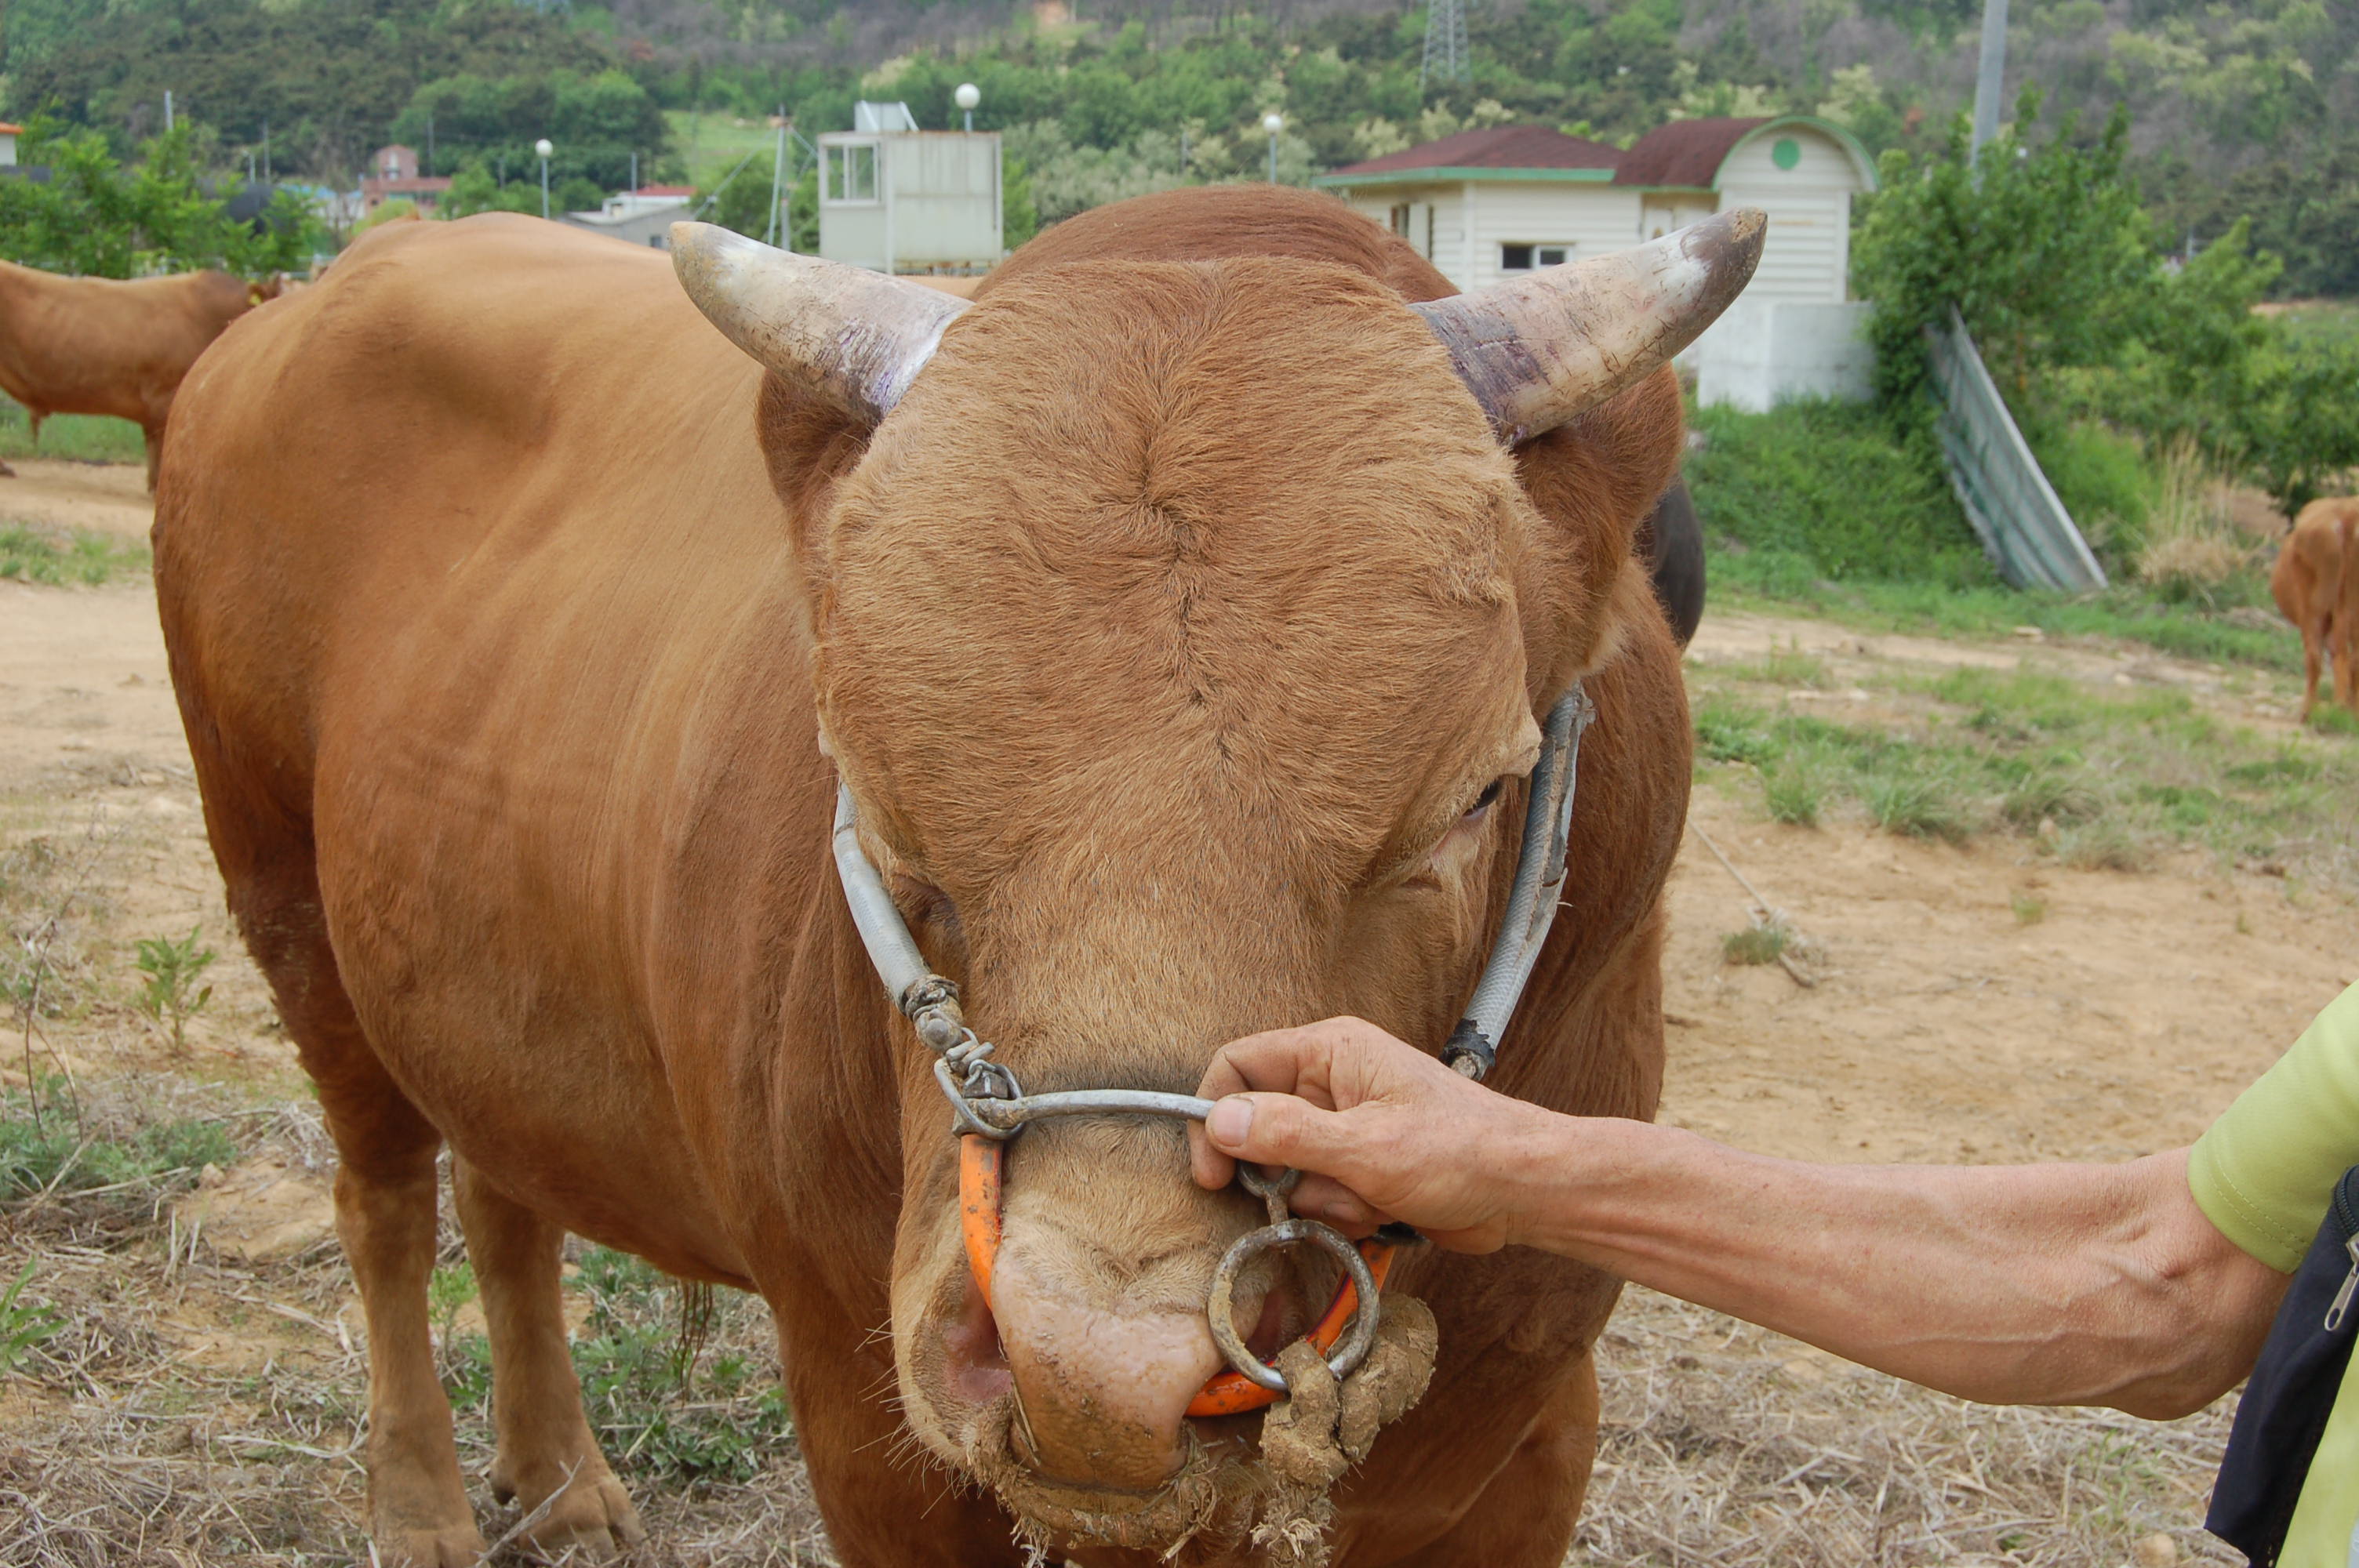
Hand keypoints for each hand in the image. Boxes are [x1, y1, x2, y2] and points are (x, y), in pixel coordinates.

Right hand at [1186, 1016, 1553, 1252]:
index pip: (1239, 1065)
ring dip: (1323, 1200)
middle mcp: (1332, 1082)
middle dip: (1284, 1174)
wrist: (1526, 1191)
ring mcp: (1347, 1125)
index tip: (1213, 1172)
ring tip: (1373, 1199)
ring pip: (1289, 1173)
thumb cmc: (1461, 1152)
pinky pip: (1320, 1196)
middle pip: (1259, 1127)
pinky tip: (1386, 1211)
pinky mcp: (1361, 1165)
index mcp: (1330, 1052)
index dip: (1215, 1115)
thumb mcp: (1365, 1146)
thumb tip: (1220, 1121)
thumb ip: (1287, 1134)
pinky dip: (1345, 1213)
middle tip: (1315, 1194)